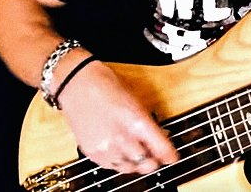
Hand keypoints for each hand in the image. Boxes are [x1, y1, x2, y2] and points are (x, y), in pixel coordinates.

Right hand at [57, 61, 178, 173]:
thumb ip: (148, 121)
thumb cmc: (106, 85)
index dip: (170, 155)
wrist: (76, 83)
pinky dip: (121, 163)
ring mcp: (105, 147)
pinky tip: (124, 154)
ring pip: (129, 167)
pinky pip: (112, 166)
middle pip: (146, 162)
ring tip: (141, 155)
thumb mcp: (136, 100)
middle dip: (154, 160)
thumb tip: (161, 135)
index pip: (160, 148)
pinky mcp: (92, 152)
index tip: (173, 157)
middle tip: (157, 156)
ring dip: (138, 163)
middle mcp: (121, 138)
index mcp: (136, 122)